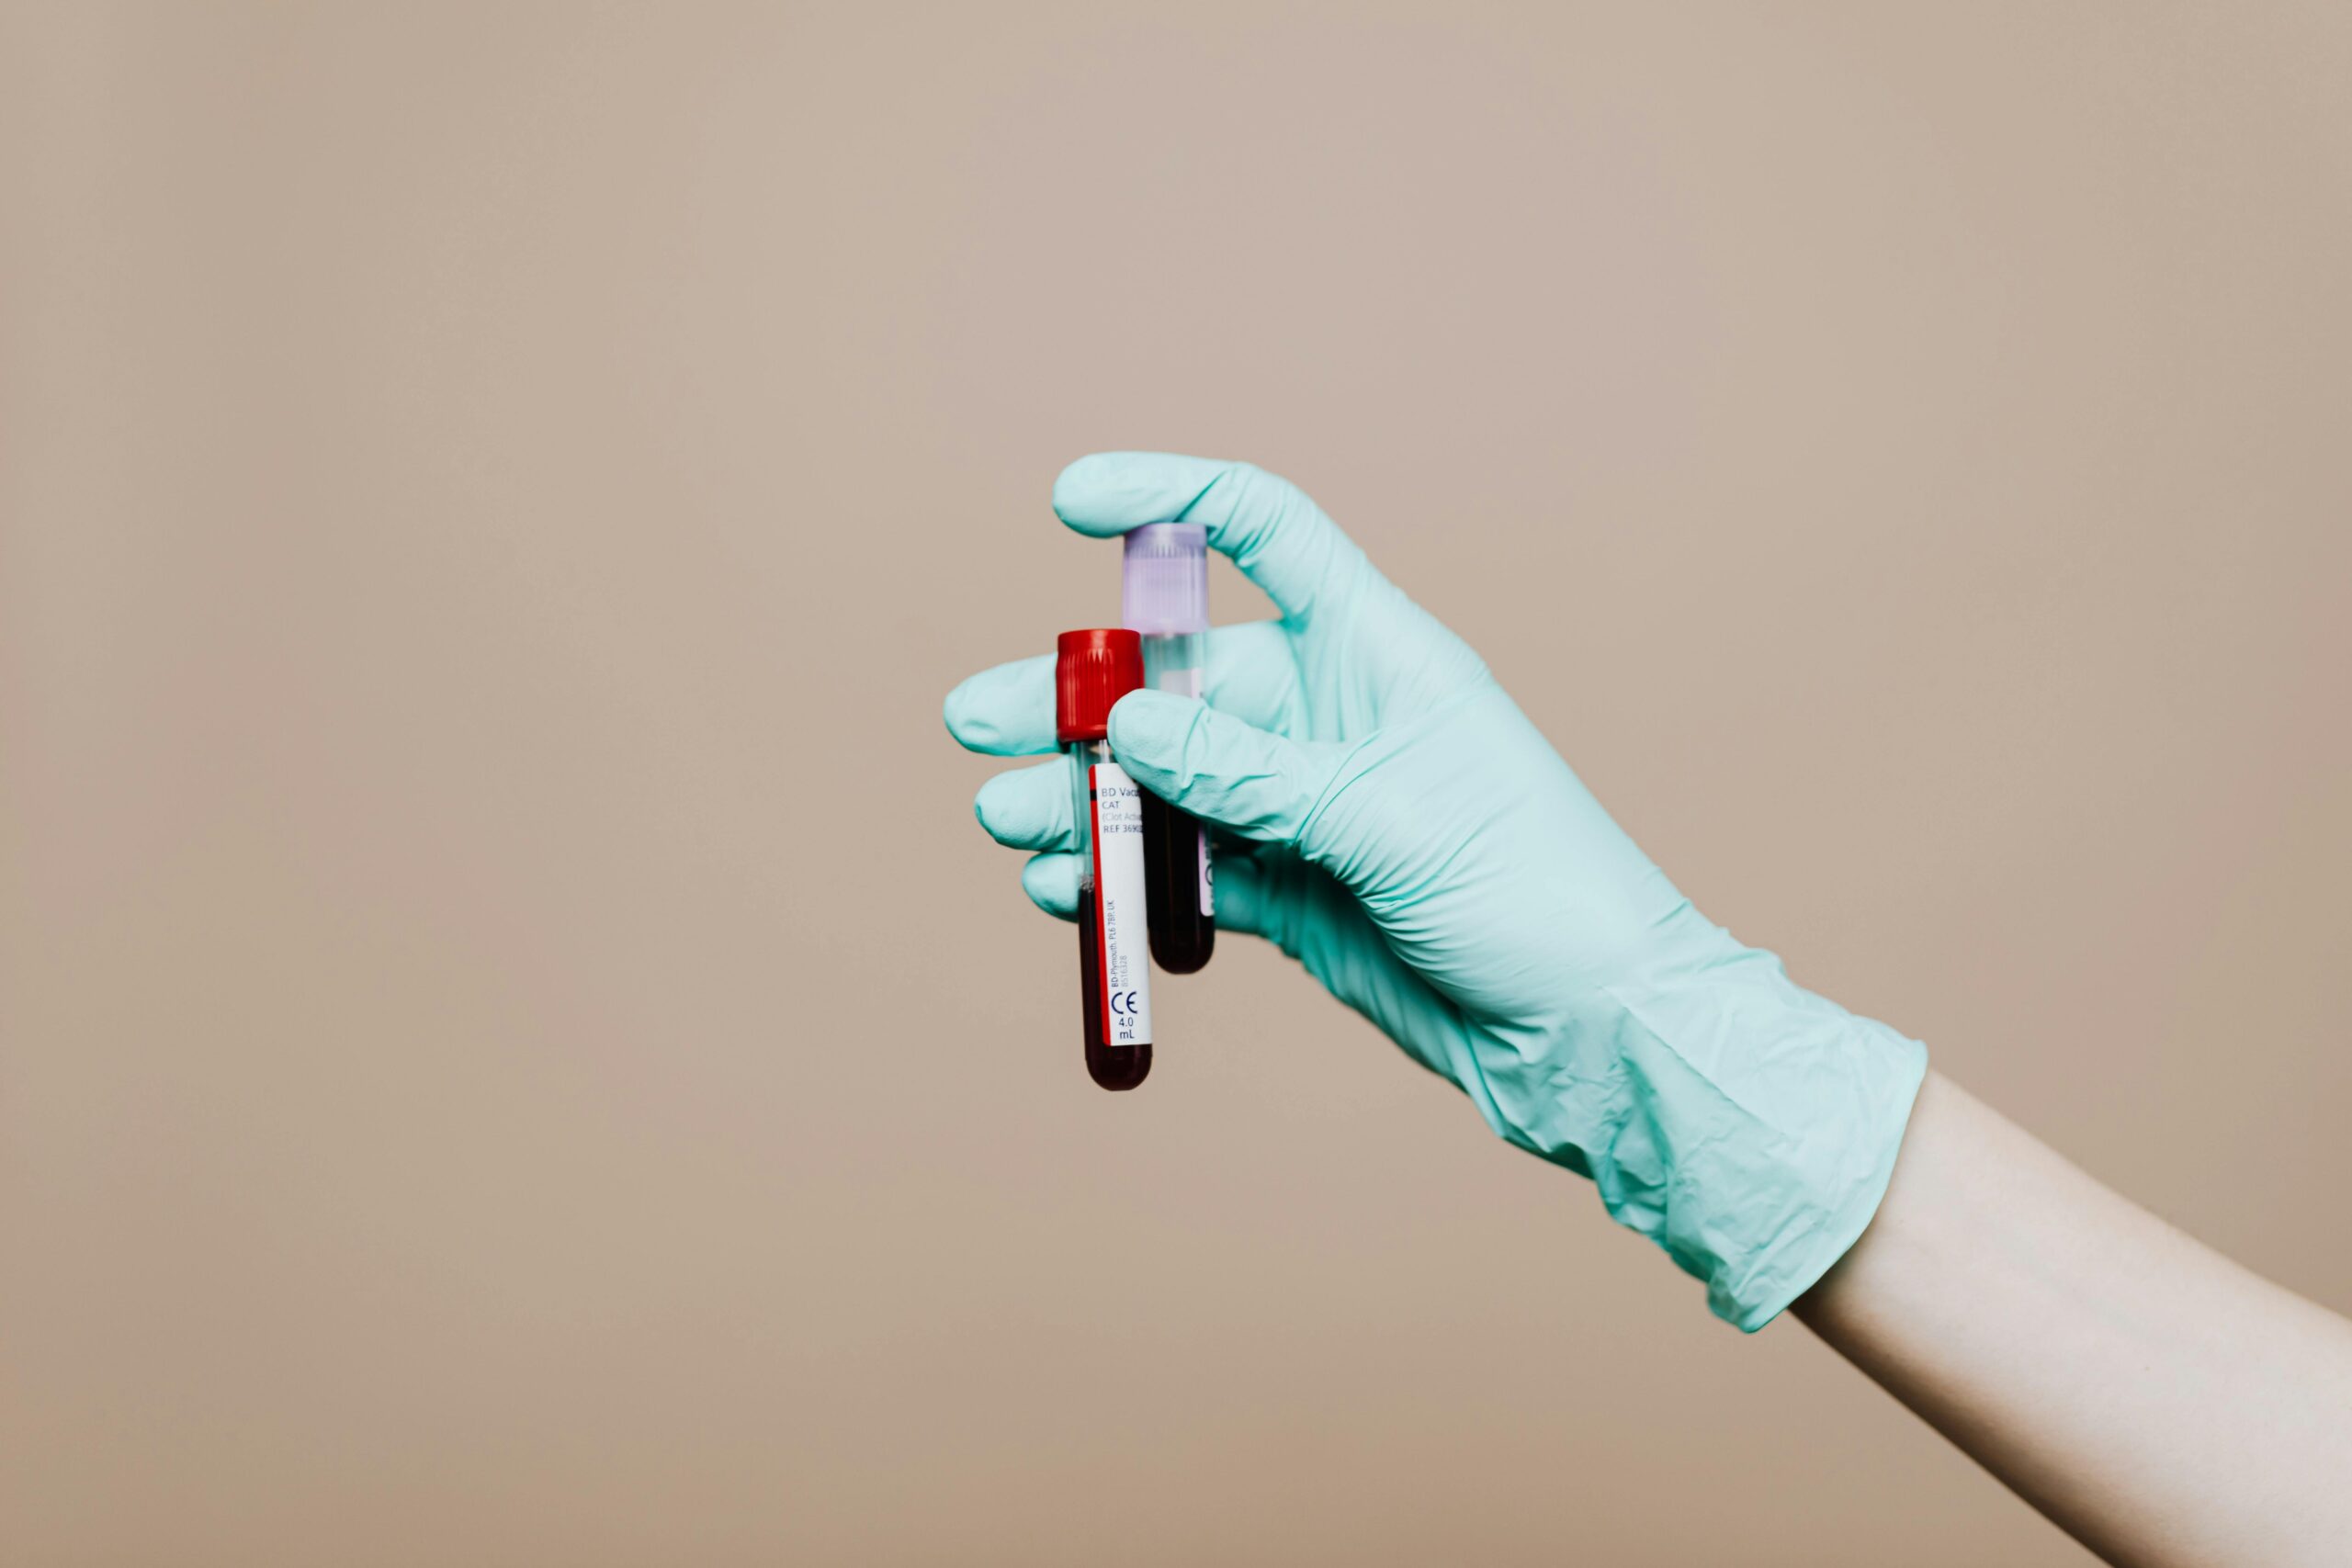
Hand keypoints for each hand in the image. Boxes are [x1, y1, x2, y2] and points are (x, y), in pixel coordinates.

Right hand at [945, 452, 1924, 1328]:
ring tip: (1010, 823)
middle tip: (977, 723)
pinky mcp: (1292, 893)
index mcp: (1374, 651)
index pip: (1262, 532)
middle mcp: (1328, 717)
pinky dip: (1125, 881)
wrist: (1590, 1030)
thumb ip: (1250, 771)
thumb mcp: (1386, 816)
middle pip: (1176, 678)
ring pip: (1166, 782)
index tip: (1070, 502)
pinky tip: (1068, 893)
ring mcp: (1304, 806)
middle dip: (1077, 696)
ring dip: (1084, 797)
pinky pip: (1186, 870)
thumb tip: (1127, 725)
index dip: (1169, 500)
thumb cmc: (1535, 892)